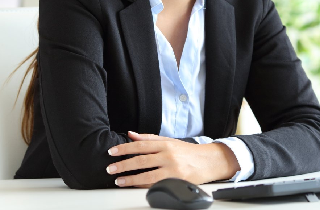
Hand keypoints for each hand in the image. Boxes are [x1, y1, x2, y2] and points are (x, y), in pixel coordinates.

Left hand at [106, 131, 239, 187]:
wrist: (208, 161)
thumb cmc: (188, 152)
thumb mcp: (169, 141)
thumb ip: (149, 139)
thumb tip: (131, 134)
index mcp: (164, 144)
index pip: (140, 145)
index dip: (124, 148)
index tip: (112, 152)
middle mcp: (168, 155)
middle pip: (141, 160)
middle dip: (124, 165)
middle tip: (110, 168)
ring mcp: (172, 168)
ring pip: (147, 174)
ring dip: (130, 178)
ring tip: (118, 180)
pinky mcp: (176, 180)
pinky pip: (156, 184)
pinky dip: (143, 185)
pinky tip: (134, 185)